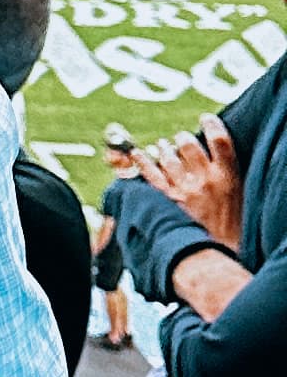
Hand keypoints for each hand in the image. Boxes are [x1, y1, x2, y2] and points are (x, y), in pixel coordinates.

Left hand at [146, 121, 243, 247]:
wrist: (215, 257)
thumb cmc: (230, 232)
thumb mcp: (237, 200)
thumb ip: (225, 177)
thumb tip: (209, 158)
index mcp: (227, 178)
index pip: (220, 140)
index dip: (212, 124)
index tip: (206, 119)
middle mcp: (204, 180)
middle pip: (189, 144)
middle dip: (183, 140)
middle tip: (181, 141)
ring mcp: (183, 189)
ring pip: (168, 156)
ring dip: (164, 149)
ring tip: (163, 147)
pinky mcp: (164, 200)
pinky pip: (149, 173)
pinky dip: (142, 161)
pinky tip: (138, 154)